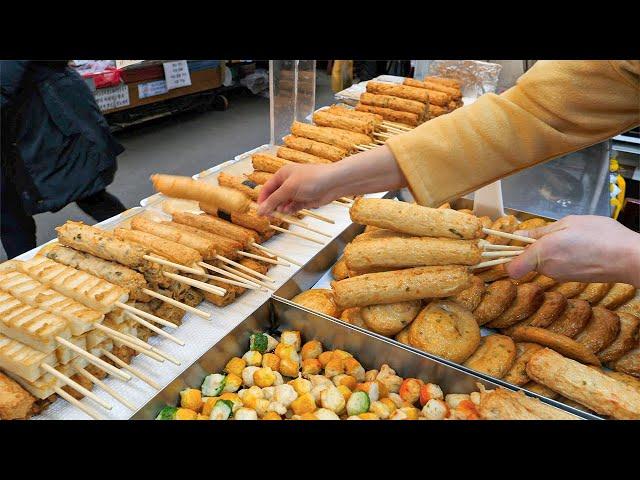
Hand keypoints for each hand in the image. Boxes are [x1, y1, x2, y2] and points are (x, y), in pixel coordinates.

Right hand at [257, 163, 339, 215]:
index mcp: (282, 175)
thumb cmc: (312, 179)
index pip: (267, 188)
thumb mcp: (289, 189)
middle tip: (270, 216)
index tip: (259, 211)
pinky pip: (293, 207)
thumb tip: (260, 210)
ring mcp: (297, 192)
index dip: (262, 200)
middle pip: (275, 197)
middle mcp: (288, 182)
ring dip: (282, 209)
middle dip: (272, 206)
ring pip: (284, 203)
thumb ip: (274, 200)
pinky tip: (290, 211)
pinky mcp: (304, 200)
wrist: (333, 183)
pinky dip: (291, 210)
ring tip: (283, 212)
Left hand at [506, 215, 639, 285]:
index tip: (512, 244)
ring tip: (571, 238)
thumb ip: (540, 232)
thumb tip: (518, 235)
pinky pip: (557, 266)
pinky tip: (580, 248)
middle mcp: (547, 269)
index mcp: (542, 253)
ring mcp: (559, 276)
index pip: (511, 267)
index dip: (507, 256)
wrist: (630, 258)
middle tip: (553, 232)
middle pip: (528, 261)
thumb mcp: (568, 223)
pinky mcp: (571, 279)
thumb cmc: (601, 235)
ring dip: (550, 251)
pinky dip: (562, 257)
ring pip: (543, 263)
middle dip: (533, 247)